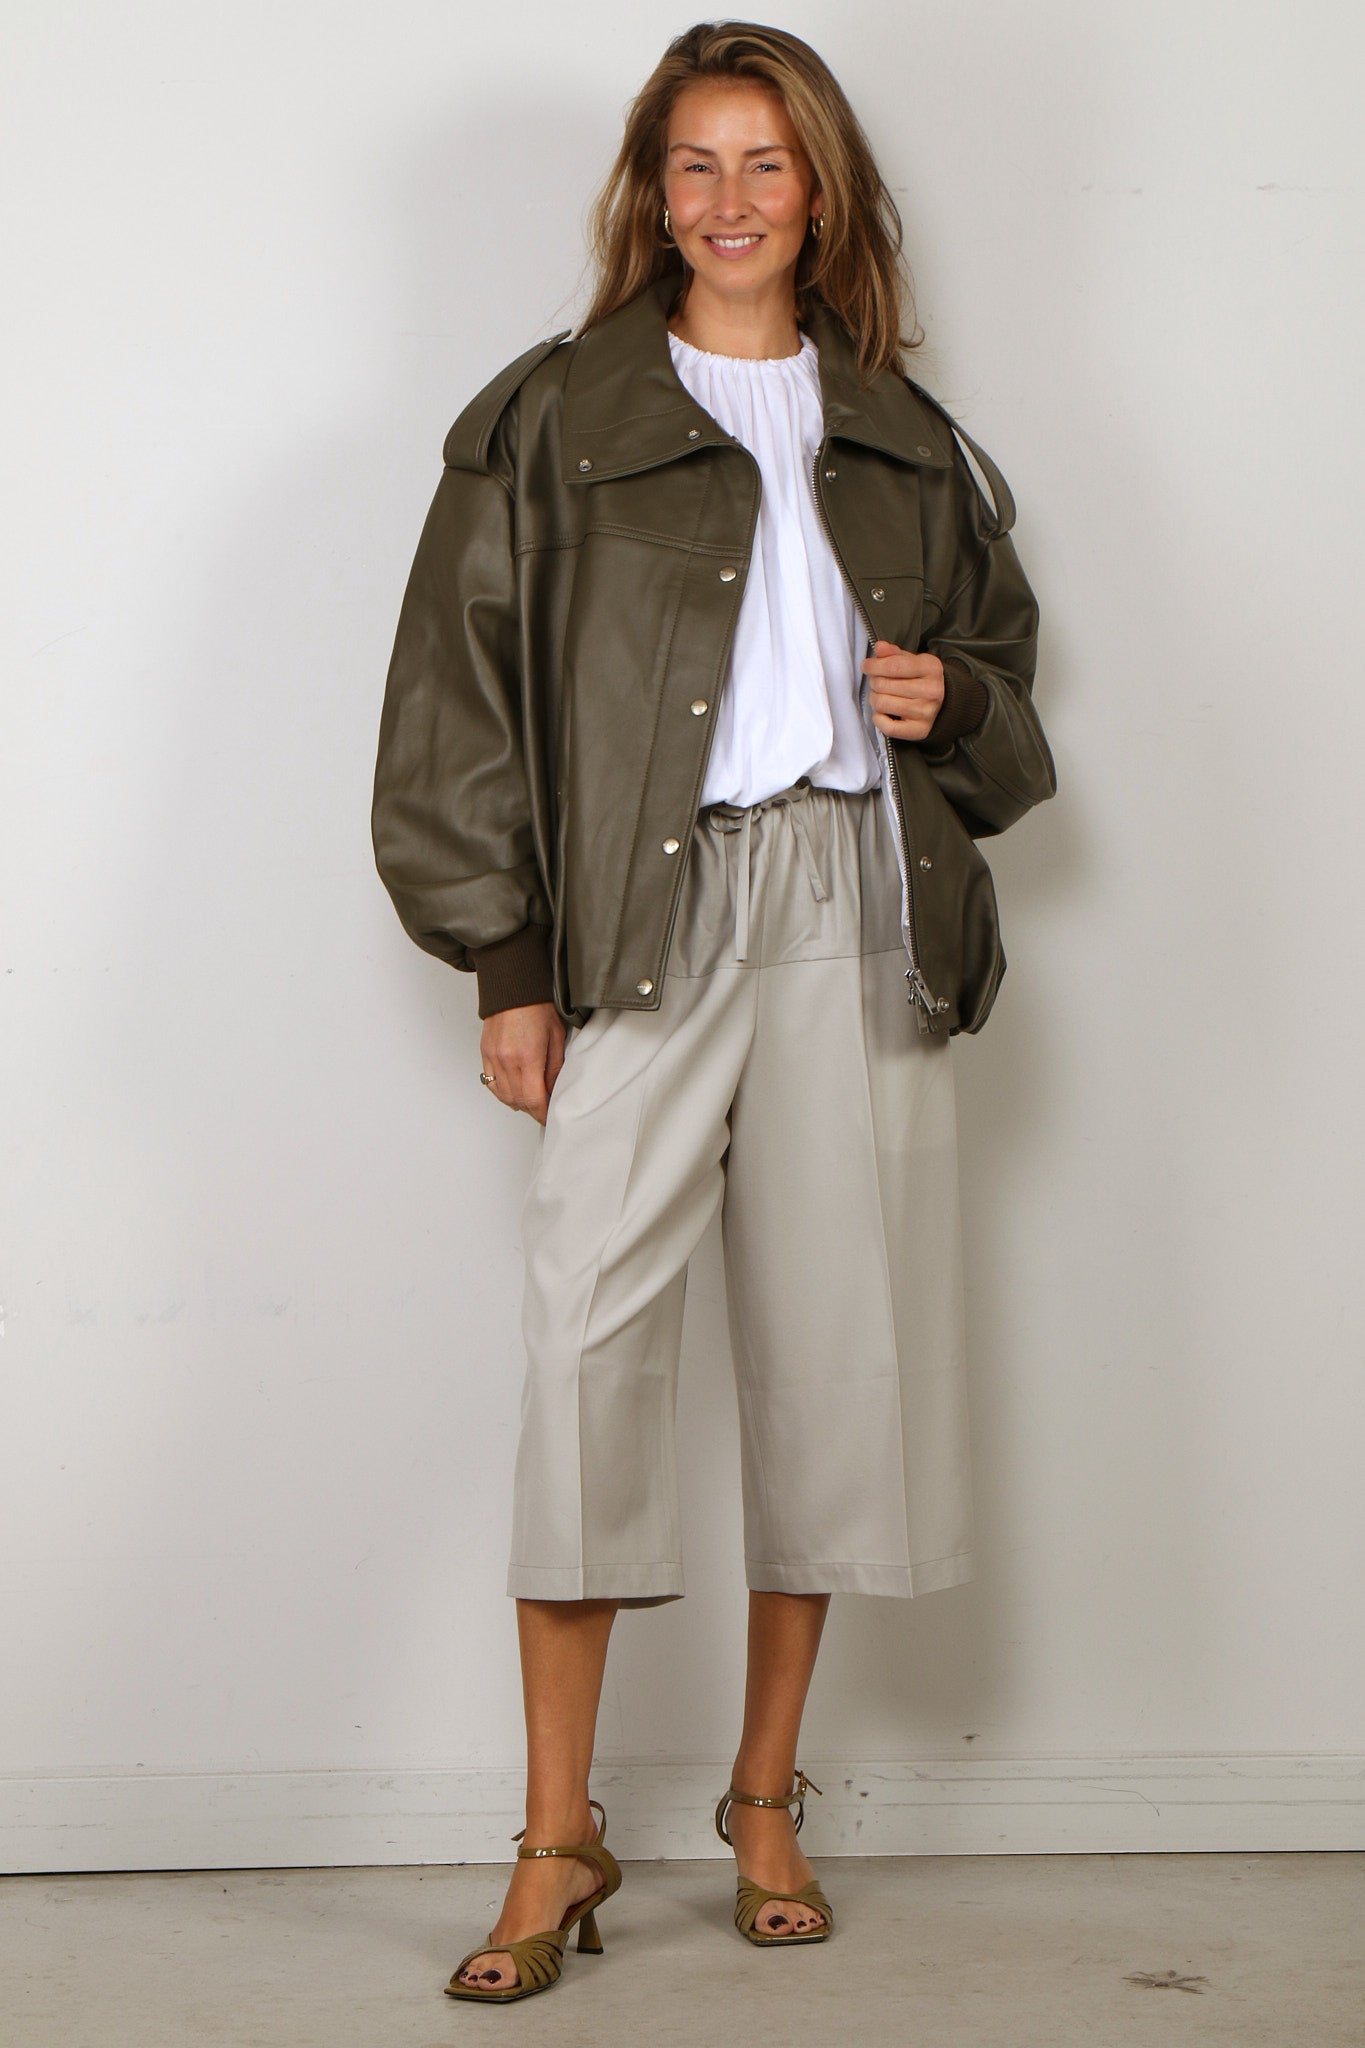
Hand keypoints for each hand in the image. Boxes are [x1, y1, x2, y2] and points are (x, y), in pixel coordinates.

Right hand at [479, 1002, 565, 1125]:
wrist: (513, 987)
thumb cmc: (537, 1006)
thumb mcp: (556, 1037)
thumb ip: (554, 1068)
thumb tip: (552, 1090)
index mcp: (528, 1057)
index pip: (533, 1099)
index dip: (541, 1113)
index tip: (548, 1117)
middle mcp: (507, 1060)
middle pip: (517, 1101)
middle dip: (532, 1109)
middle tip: (542, 1108)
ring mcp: (493, 1057)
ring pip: (503, 1095)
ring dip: (517, 1102)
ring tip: (530, 1099)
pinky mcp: (485, 1053)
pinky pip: (490, 1083)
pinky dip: (502, 1091)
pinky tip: (513, 1089)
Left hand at [861, 639, 944, 740]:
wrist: (943, 703)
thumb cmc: (921, 679)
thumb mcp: (912, 660)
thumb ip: (894, 653)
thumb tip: (880, 647)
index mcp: (930, 668)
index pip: (894, 666)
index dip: (874, 665)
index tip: (866, 666)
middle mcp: (931, 691)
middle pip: (884, 685)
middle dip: (874, 682)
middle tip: (877, 682)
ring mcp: (926, 712)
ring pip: (883, 704)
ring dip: (875, 699)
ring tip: (880, 695)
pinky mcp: (920, 730)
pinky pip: (888, 727)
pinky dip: (879, 719)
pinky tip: (883, 713)